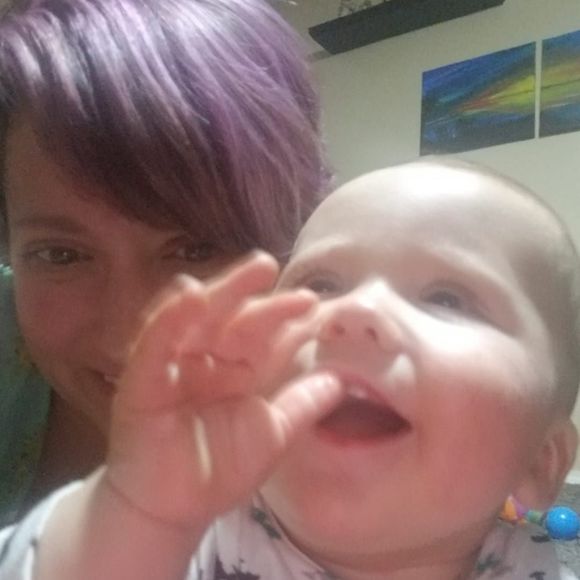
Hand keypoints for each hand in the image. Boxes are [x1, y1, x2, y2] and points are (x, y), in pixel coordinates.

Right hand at [105, 252, 340, 530]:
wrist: (172, 509)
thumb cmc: (220, 470)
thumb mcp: (271, 434)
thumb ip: (303, 405)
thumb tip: (343, 380)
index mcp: (238, 368)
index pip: (265, 336)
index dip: (288, 320)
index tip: (316, 305)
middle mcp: (208, 359)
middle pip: (232, 317)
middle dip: (253, 291)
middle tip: (274, 267)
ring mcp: (175, 363)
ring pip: (198, 318)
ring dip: (223, 292)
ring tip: (253, 271)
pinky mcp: (143, 377)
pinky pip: (156, 342)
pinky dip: (171, 317)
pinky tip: (192, 294)